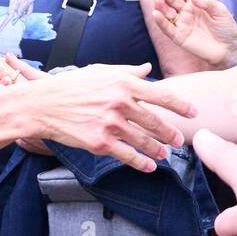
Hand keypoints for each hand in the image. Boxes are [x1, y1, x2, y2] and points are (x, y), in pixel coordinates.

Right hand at [10, 58, 195, 172]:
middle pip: (155, 122)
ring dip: (158, 149)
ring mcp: (111, 124)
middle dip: (171, 133)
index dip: (180, 106)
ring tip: (166, 153)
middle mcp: (120, 103)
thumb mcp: (100, 72)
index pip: (161, 95)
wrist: (43, 105)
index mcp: (123, 83)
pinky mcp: (100, 143)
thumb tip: (148, 69)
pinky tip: (150, 166)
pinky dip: (142, 163)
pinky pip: (127, 156)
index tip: (193, 113)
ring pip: (144, 141)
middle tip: (180, 140)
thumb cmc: (70, 86)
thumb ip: (127, 72)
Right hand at [151, 0, 236, 69]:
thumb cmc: (226, 29)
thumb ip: (208, 3)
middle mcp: (187, 12)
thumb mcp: (221, 12)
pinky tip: (156, 14)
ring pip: (168, 13)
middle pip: (173, 1)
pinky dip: (161, 22)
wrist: (228, 49)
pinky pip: (167, 29)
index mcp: (196, 3)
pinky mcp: (179, 37)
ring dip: (161, 6)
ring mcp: (182, 24)